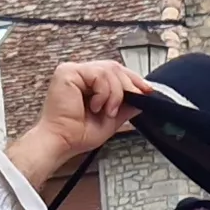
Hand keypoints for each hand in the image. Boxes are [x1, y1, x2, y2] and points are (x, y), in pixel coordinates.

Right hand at [13, 60, 147, 182]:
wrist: (62, 142)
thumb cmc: (77, 134)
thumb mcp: (111, 119)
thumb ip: (126, 107)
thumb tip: (143, 99)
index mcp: (88, 82)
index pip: (114, 71)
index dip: (133, 79)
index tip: (147, 90)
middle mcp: (80, 74)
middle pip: (114, 67)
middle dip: (129, 85)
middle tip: (134, 99)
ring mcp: (73, 71)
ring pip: (109, 70)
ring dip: (115, 94)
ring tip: (108, 111)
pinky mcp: (68, 72)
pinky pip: (98, 75)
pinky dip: (103, 93)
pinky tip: (95, 106)